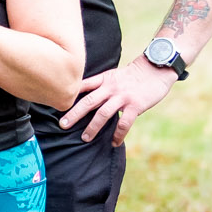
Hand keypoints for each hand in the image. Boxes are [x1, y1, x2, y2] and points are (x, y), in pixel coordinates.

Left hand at [59, 56, 176, 145]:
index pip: (82, 86)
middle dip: (74, 114)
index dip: (68, 95)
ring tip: (85, 138)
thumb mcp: (113, 75)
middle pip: (88, 102)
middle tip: (62, 125)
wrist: (156, 68)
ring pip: (103, 114)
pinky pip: (124, 123)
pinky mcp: (136, 105)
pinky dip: (118, 134)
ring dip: (93, 127)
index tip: (55, 103)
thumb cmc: (134, 75)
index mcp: (103, 79)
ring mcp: (123, 97)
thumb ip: (100, 85)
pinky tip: (114, 143)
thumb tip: (84, 96)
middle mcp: (110, 88)